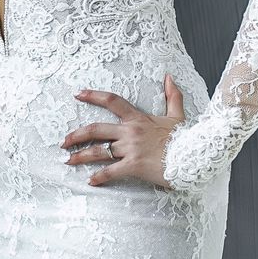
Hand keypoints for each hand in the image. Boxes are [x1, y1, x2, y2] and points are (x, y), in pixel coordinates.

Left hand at [60, 77, 185, 188]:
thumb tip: (169, 77)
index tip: (78, 94)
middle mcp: (130, 132)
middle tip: (64, 141)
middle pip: (95, 129)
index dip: (93, 96)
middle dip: (76, 135)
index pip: (112, 101)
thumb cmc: (185, 138)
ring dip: (80, 156)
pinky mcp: (133, 166)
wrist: (194, 157)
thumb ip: (172, 96)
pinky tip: (90, 181)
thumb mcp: (178, 115)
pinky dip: (99, 177)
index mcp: (138, 119)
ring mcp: (130, 149)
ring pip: (98, 151)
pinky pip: (111, 171)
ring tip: (68, 160)